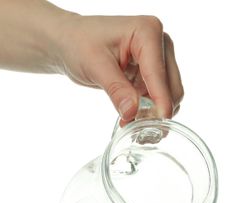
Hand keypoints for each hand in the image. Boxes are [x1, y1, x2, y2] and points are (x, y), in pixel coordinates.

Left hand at [55, 14, 183, 125]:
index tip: (161, 121)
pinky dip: (148, 111)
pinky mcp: (151, 73)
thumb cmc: (78, 43)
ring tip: (132, 126)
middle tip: (140, 131)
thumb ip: (116, 88)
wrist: (69, 41)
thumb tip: (132, 112)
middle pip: (171, 86)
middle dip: (159, 110)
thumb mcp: (94, 65)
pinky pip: (157, 98)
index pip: (159, 72)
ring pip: (167, 95)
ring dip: (154, 113)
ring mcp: (158, 58)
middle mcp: (159, 43)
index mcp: (148, 32)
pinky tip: (131, 118)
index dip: (161, 99)